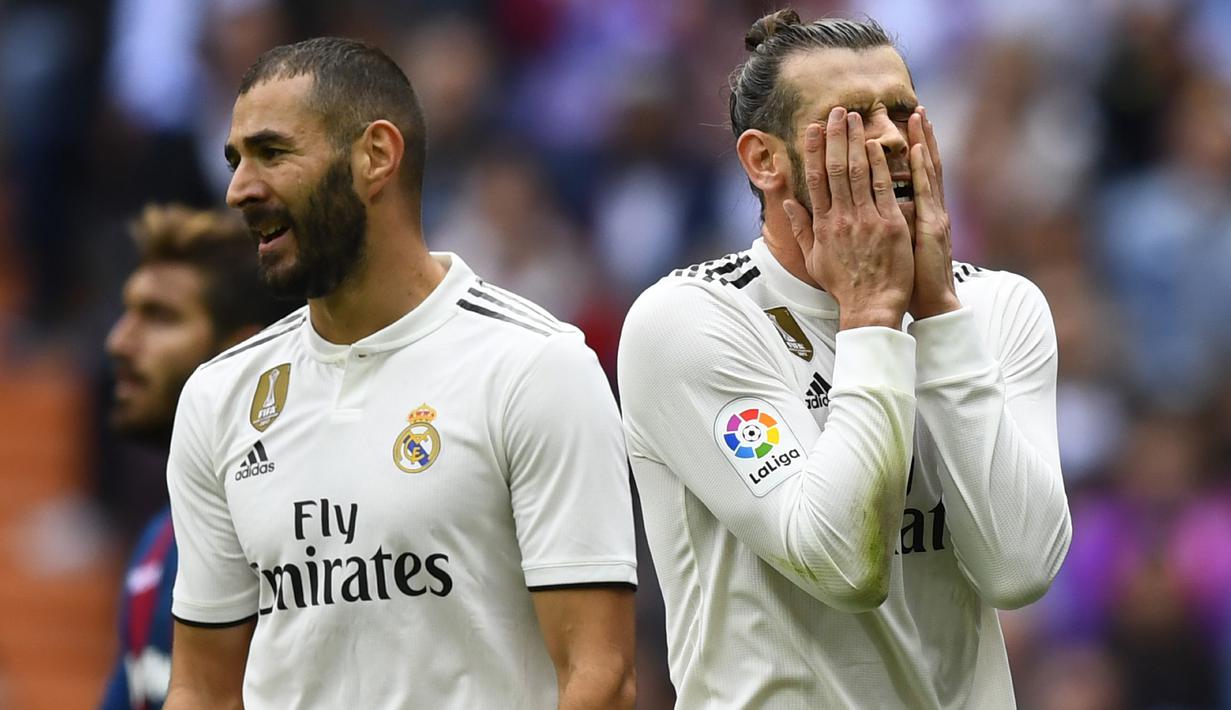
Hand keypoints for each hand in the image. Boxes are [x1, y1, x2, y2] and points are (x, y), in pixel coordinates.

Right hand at [783, 107, 912, 330]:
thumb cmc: (843, 286)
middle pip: (833, 169)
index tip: (813, 129)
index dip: (812, 151)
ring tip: (855, 117)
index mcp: (823, 225)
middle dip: (835, 137)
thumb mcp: (814, 259)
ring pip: (857, 172)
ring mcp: (865, 220)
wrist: (870, 307)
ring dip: (855, 141)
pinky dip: (878, 165)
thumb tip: (789, 203)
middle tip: (836, 111)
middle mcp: (840, 218)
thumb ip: (801, 229)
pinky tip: (875, 144)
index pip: (814, 180)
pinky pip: (883, 189)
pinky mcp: (889, 225)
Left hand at [906, 107, 959, 319]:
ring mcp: (933, 215)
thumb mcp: (893, 246)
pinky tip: (919, 149)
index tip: (900, 126)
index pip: (910, 174)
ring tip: (918, 115)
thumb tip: (870, 206)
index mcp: (918, 212)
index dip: (906, 149)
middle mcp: (929, 208)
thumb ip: (885, 223)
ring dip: (924, 142)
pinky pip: (926, 194)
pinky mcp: (932, 227)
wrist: (929, 302)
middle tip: (913, 108)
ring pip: (928, 171)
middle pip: (924, 165)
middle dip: (919, 136)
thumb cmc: (906, 278)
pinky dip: (923, 170)